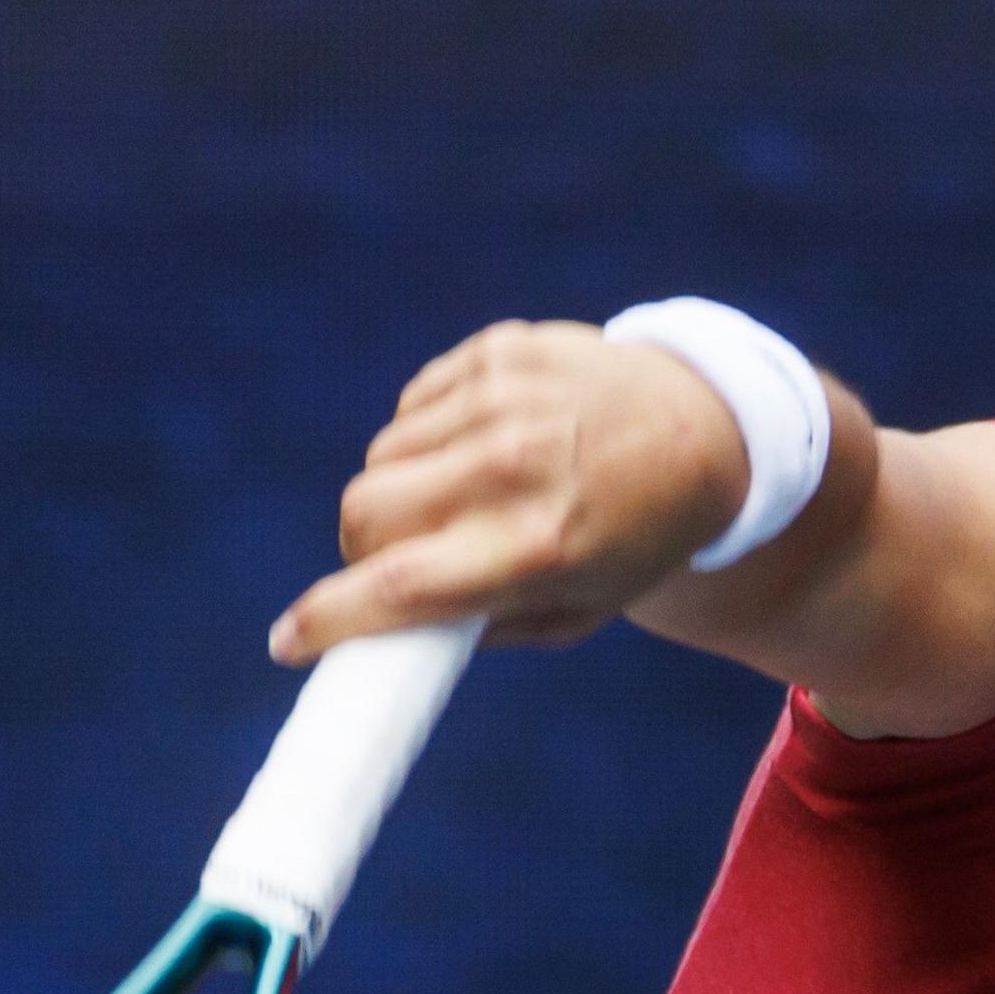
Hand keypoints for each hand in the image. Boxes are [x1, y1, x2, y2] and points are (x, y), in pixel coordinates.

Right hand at [270, 320, 751, 662]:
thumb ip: (479, 626)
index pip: (400, 583)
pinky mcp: (494, 352)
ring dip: (402, 491)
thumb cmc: (632, 539)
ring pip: (382, 459)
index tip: (289, 641)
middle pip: (365, 512)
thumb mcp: (576, 610)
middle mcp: (515, 465)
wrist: (705, 430)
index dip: (330, 618)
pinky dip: (429, 440)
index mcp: (538, 545)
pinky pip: (411, 410)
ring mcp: (501, 398)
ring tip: (468, 499)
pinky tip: (487, 446)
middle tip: (400, 562)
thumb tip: (379, 631)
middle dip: (363, 549)